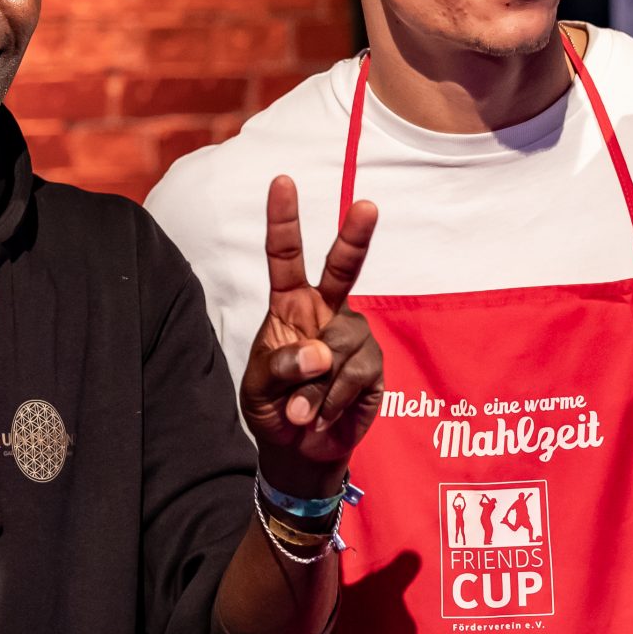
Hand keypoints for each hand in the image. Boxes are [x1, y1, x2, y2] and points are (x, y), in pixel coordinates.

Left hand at [240, 175, 382, 498]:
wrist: (300, 452)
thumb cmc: (274, 408)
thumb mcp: (259, 387)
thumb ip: (281, 367)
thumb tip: (320, 354)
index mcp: (290, 305)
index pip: (284, 257)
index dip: (284, 220)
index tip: (282, 180)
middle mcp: (326, 311)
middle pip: (343, 268)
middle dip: (355, 236)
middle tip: (368, 206)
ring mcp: (353, 337)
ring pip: (337, 348)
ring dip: (312, 390)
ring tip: (300, 414)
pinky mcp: (373, 367)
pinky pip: (352, 377)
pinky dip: (330, 403)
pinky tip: (321, 417)